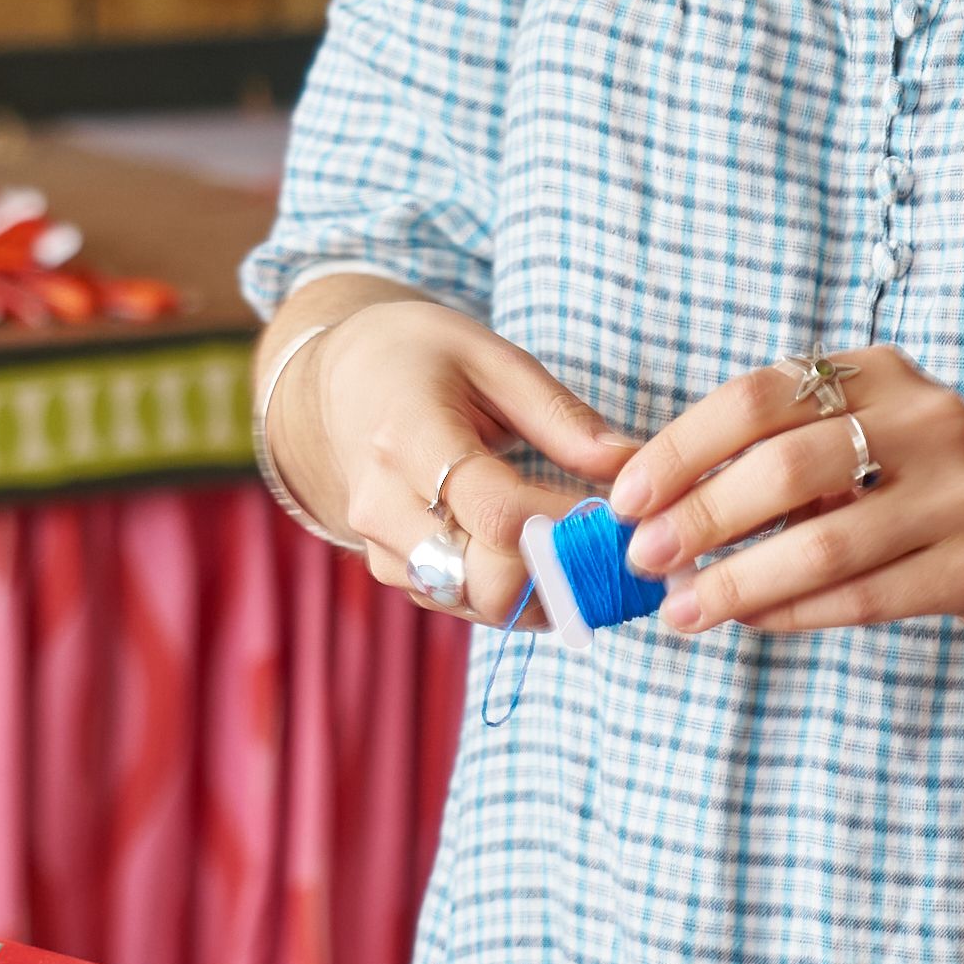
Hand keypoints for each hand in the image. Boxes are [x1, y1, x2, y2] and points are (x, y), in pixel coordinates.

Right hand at [288, 294, 631, 621]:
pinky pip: (468, 604)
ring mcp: (385, 550)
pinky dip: (518, 592)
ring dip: (547, 587)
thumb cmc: (417, 358)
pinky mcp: (396, 574)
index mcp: (408, 440)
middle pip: (489, 582)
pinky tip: (546, 554)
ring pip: (483, 605)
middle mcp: (385, 508)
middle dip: (563, 569)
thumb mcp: (490, 357)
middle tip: (610, 540)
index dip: (571, 526)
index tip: (622, 511)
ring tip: (586, 547)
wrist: (333, 385)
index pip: (501, 515)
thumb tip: (630, 464)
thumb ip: (560, 417)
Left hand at [608, 347, 963, 635]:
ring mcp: (960, 494)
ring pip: (824, 546)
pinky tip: (750, 621)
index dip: (681, 447)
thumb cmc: (926, 475)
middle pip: (786, 468)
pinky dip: (793, 613)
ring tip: (681, 609)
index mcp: (881, 372)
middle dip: (699, 519)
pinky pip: (863, 598)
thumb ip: (779, 450)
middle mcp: (927, 421)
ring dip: (737, 584)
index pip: (759, 397)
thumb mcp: (867, 430)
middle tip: (641, 559)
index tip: (625, 496)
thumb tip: (651, 502)